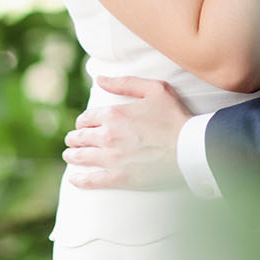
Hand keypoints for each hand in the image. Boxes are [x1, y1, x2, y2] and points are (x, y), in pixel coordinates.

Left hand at [62, 76, 191, 189]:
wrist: (190, 148)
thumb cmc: (175, 117)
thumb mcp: (155, 89)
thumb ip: (125, 82)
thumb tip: (99, 79)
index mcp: (114, 114)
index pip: (87, 118)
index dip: (82, 122)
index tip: (82, 125)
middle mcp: (108, 136)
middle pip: (81, 137)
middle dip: (74, 138)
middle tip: (71, 141)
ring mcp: (112, 158)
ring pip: (82, 157)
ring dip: (72, 156)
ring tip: (69, 156)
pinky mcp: (120, 178)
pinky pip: (91, 180)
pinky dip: (79, 180)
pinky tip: (74, 179)